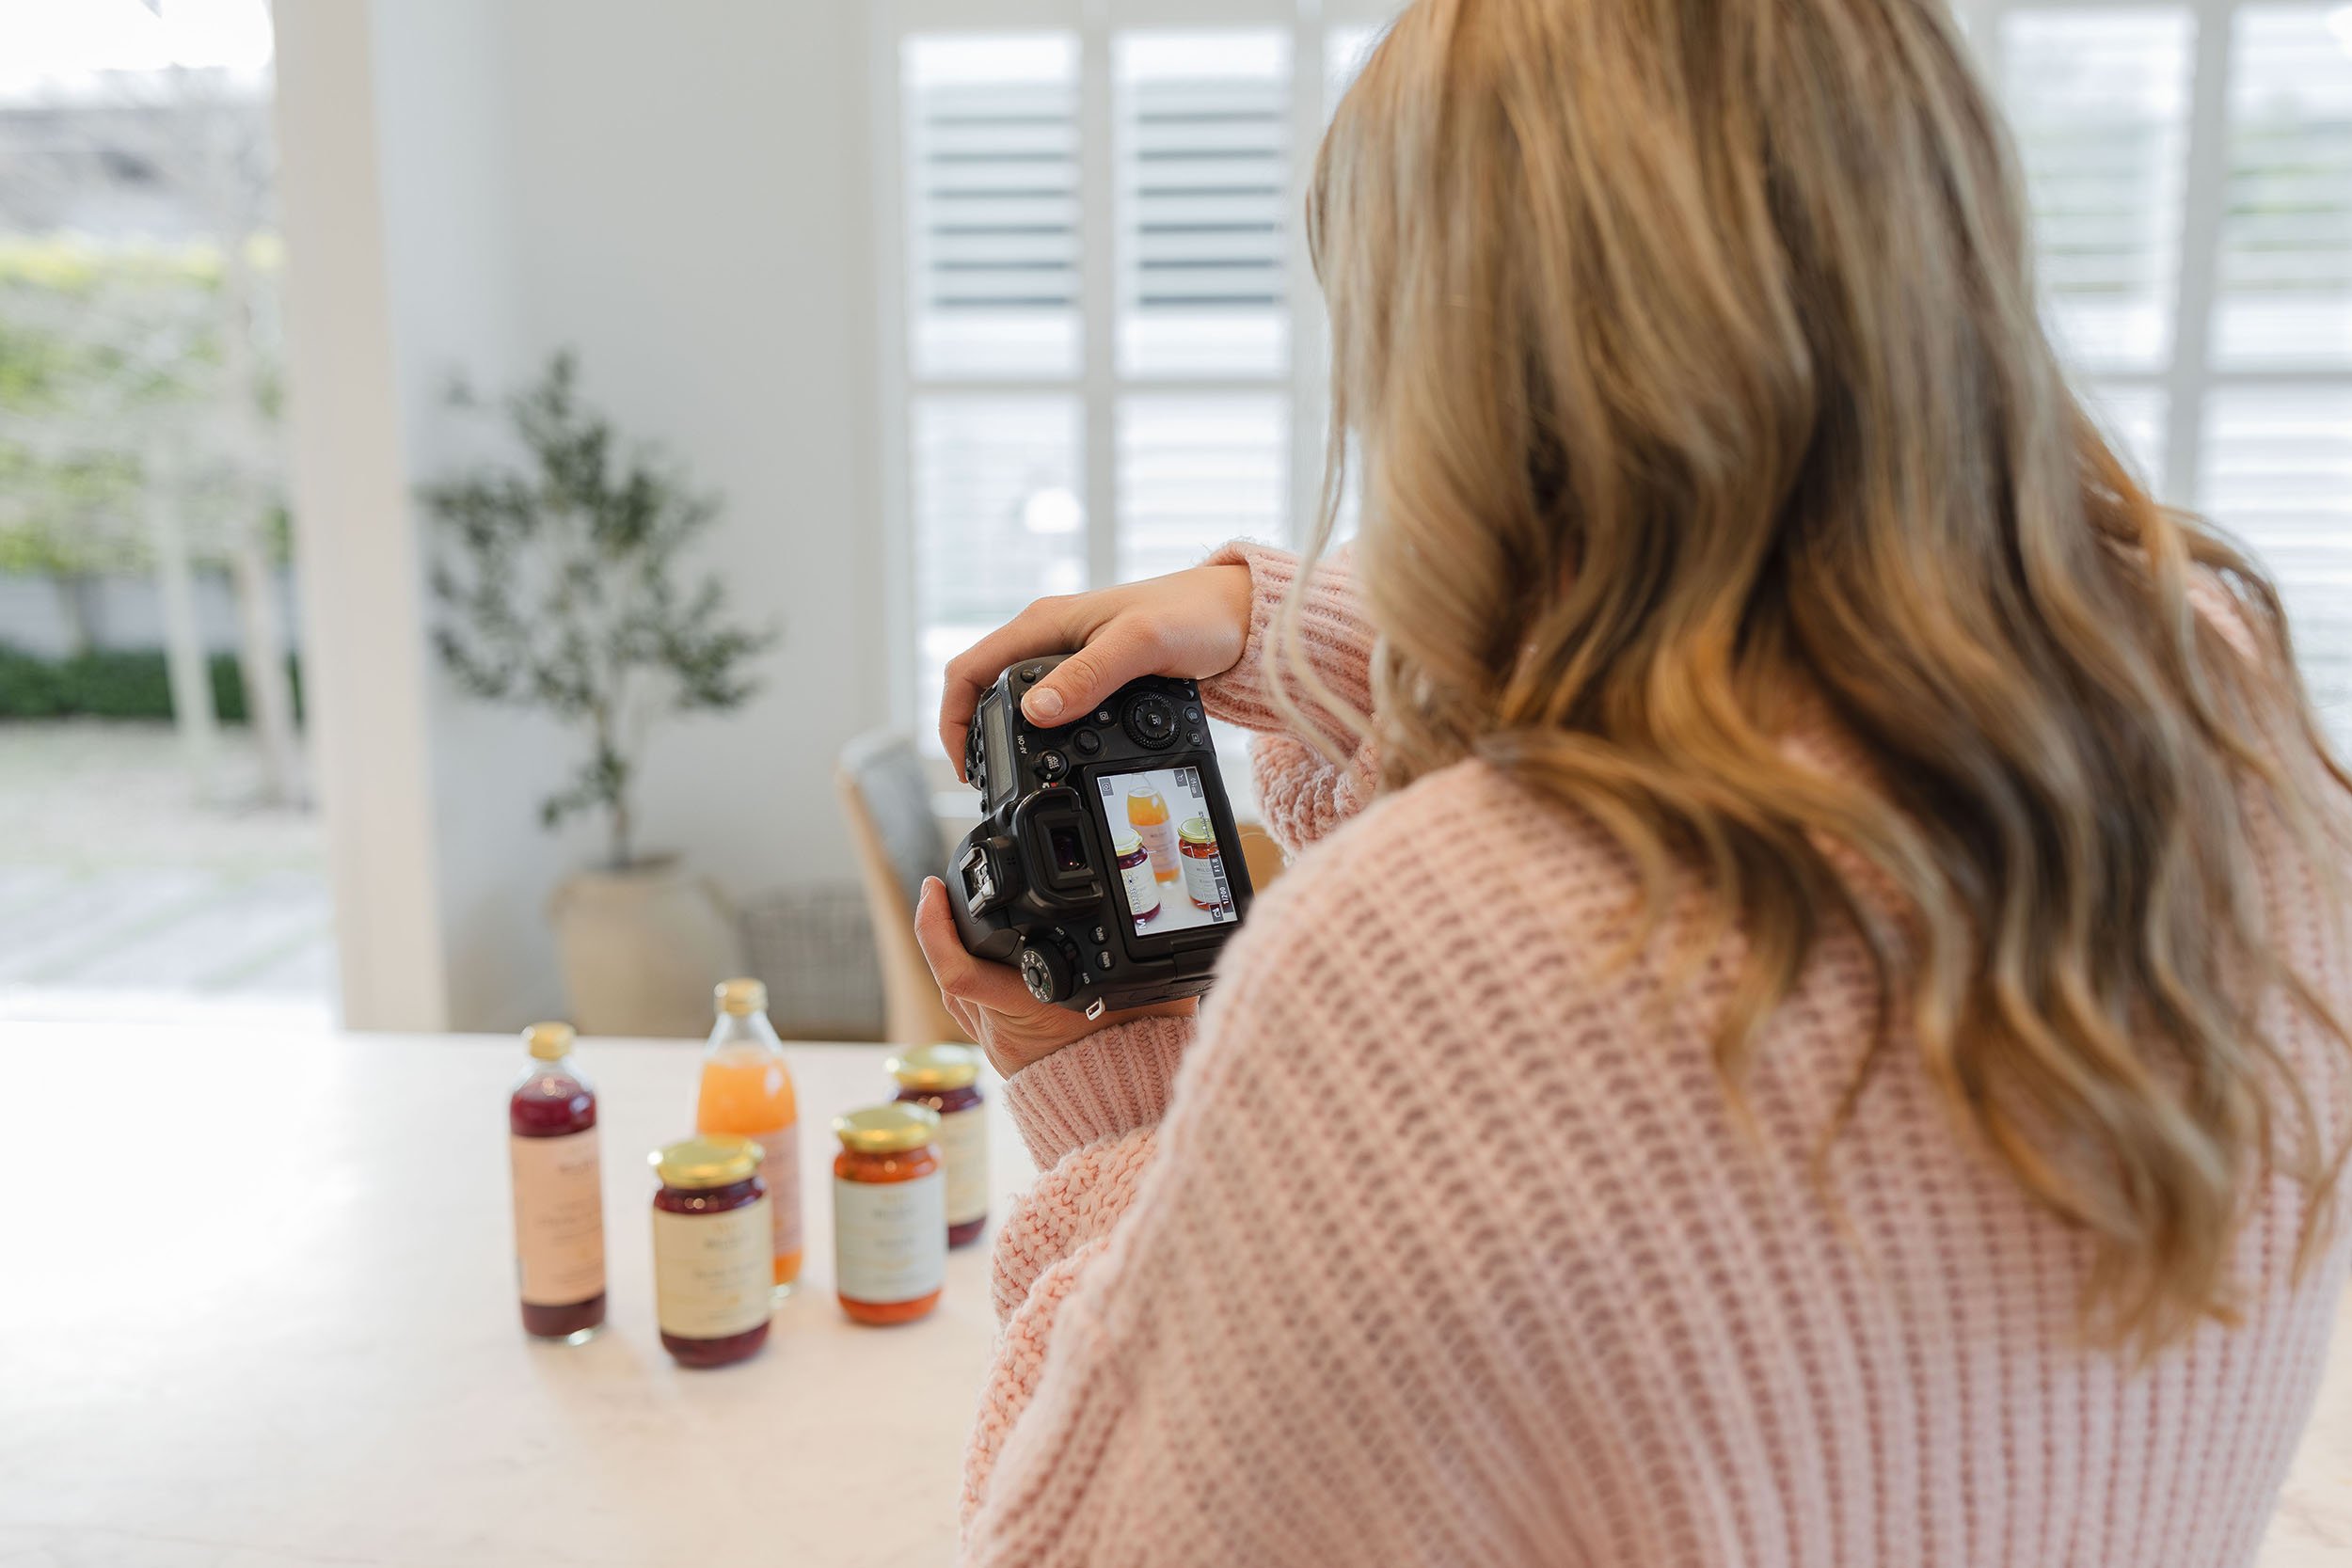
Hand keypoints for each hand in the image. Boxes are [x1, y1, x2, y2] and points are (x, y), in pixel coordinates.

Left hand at [912, 876, 1196, 1077]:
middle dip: (939, 928)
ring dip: (953, 955)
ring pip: (957, 995)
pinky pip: (974, 1013)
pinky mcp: (1006, 1056)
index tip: (931, 888)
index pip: (957, 971)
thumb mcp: (1150, 994)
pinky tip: (983, 959)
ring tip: (956, 915)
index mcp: (1030, 1009)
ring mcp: (1000, 1047)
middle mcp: (1004, 1030)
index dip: (933, 928)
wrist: (1128, 1118)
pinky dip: (973, 981)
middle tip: (939, 890)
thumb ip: (1148, 956)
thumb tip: (1167, 923)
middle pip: (948, 975)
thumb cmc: (1142, 1058)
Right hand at [939, 563, 1253, 777]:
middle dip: (977, 735)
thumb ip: (1088, 676)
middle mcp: (1051, 636)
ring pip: (1020, 701)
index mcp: (1045, 623)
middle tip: (988, 783)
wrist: (1241, 616)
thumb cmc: (1195, 616)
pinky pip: (1056, 707)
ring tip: (1020, 778)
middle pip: (987, 688)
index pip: (970, 669)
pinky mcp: (1096, 675)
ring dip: (1013, 738)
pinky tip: (1064, 759)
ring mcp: (1072, 656)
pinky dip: (1049, 736)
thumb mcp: (1139, 645)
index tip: (965, 765)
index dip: (954, 719)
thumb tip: (1036, 711)